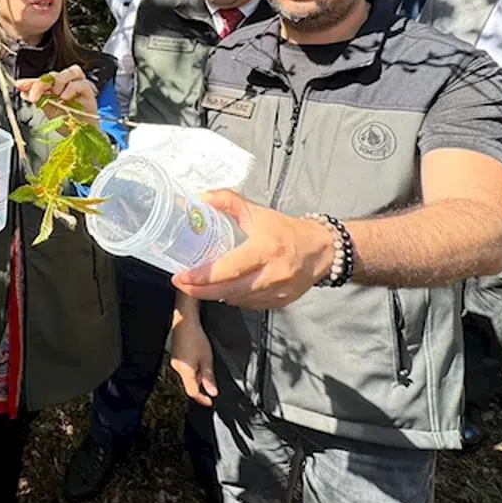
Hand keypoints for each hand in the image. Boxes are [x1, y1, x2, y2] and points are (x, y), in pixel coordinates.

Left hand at [16, 65, 97, 123]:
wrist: (81, 133)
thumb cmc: (67, 120)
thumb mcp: (48, 109)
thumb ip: (38, 99)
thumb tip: (24, 92)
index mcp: (54, 85)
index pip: (42, 79)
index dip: (30, 82)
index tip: (19, 85)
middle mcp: (66, 83)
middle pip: (53, 74)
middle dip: (41, 83)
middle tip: (34, 96)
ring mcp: (77, 85)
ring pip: (69, 72)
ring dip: (59, 81)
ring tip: (54, 94)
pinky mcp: (88, 91)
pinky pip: (80, 83)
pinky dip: (71, 88)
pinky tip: (65, 97)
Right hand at [169, 308, 217, 406]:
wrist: (184, 320)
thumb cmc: (195, 336)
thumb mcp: (207, 359)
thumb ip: (209, 377)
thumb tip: (212, 392)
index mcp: (185, 371)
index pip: (192, 392)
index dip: (202, 399)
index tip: (210, 402)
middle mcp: (177, 368)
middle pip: (189, 383)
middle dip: (201, 383)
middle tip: (211, 378)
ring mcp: (175, 361)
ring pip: (187, 375)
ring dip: (197, 374)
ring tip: (205, 361)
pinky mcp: (175, 354)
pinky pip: (184, 367)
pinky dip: (192, 366)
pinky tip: (198, 356)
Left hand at [172, 189, 335, 309]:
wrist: (321, 250)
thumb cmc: (286, 230)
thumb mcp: (257, 211)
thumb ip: (228, 201)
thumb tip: (202, 198)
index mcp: (265, 249)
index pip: (229, 268)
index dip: (203, 276)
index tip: (183, 275)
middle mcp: (272, 274)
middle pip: (229, 290)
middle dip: (200, 290)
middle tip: (181, 284)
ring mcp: (277, 291)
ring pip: (237, 300)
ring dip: (214, 295)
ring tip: (196, 287)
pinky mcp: (280, 302)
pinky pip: (249, 304)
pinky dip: (233, 299)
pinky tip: (222, 291)